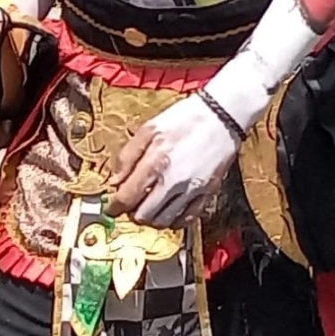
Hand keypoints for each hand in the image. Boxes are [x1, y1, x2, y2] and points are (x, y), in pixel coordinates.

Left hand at [108, 93, 240, 227]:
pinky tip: (170, 209)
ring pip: (165, 221)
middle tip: (132, 204)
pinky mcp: (208, 191)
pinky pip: (188, 218)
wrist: (223, 114)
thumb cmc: (186, 118)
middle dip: (132, 213)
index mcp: (156, 162)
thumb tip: (115, 181)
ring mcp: (192, 188)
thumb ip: (127, 156)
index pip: (127, 198)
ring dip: (152, 218)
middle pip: (144, 215)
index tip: (112, 207)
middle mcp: (174, 180)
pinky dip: (175, 219)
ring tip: (150, 206)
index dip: (114, 206)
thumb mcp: (149, 129)